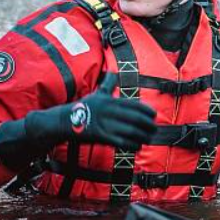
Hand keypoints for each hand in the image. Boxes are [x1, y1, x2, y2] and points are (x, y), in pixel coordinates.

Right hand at [25, 74, 156, 148]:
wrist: (65, 121)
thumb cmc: (83, 107)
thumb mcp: (97, 93)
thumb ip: (107, 84)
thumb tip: (112, 72)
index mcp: (111, 101)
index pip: (134, 105)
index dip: (146, 110)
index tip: (153, 115)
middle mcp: (110, 111)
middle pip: (135, 119)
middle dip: (148, 125)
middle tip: (154, 129)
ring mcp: (105, 124)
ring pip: (130, 131)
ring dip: (142, 136)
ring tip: (148, 139)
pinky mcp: (101, 136)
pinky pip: (120, 142)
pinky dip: (131, 145)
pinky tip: (137, 147)